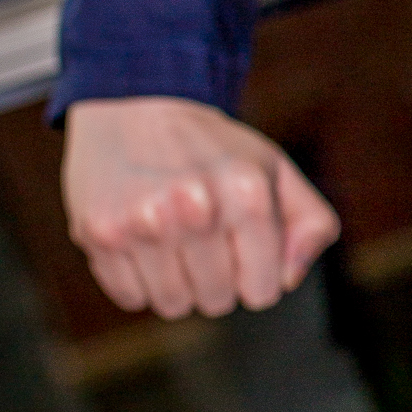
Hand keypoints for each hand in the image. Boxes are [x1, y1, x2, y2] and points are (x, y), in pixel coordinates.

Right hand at [63, 97, 339, 317]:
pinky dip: (138, 279)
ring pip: (172, 304)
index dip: (254, 276)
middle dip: (216, 278)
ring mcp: (142, 220)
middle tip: (203, 235)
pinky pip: (130, 297)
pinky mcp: (99, 231)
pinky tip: (141, 239)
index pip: (262, 292)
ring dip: (177, 282)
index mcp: (247, 193)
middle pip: (216, 301)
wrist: (138, 107)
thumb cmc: (215, 151)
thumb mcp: (276, 171)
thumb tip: (288, 279)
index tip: (241, 245)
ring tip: (173, 238)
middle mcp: (195, 206)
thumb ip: (312, 224)